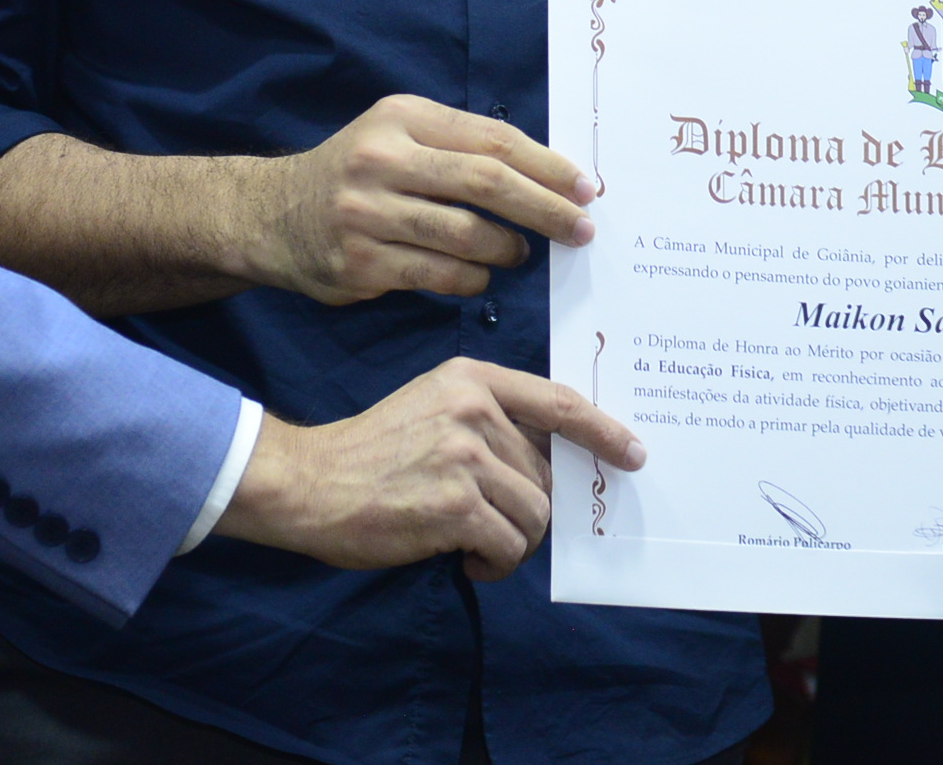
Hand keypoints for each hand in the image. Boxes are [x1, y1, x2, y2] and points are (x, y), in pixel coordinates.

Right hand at [212, 358, 643, 578]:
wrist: (309, 483)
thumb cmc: (372, 454)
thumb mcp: (433, 408)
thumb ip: (490, 422)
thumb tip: (553, 467)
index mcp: (471, 379)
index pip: (559, 401)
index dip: (602, 430)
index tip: (633, 453)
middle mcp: (474, 410)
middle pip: (546, 475)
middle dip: (529, 510)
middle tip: (491, 524)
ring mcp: (466, 456)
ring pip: (534, 515)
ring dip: (510, 542)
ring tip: (473, 543)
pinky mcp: (456, 505)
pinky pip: (509, 546)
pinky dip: (493, 563)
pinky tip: (463, 558)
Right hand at [241, 94, 596, 304]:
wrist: (270, 215)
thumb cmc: (355, 173)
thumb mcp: (397, 135)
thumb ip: (460, 147)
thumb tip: (549, 175)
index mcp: (402, 117)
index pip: (493, 140)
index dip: (548, 165)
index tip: (586, 188)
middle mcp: (383, 159)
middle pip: (487, 182)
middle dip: (546, 208)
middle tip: (581, 229)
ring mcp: (368, 213)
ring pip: (467, 235)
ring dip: (508, 249)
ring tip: (521, 253)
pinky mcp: (360, 263)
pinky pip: (439, 275)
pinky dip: (473, 279)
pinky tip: (480, 276)